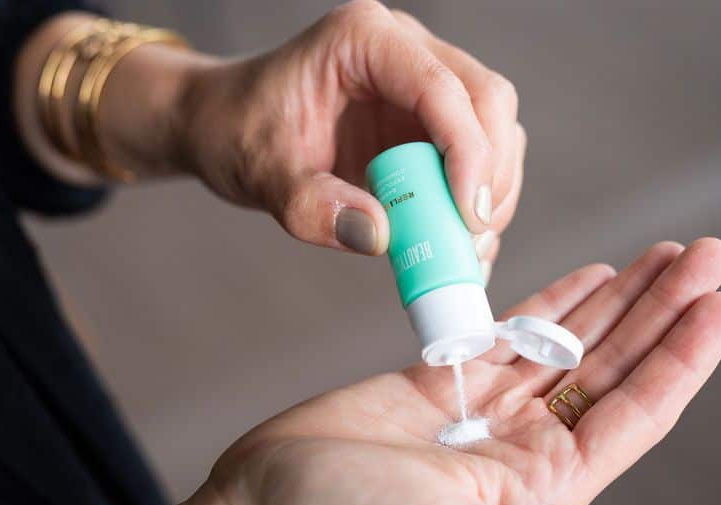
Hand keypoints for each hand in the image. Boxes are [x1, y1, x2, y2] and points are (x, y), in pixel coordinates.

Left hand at [174, 0, 521, 271]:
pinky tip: (459, 240)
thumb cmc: (239, 132)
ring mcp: (422, 83)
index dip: (468, 153)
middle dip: (491, 175)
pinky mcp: (429, 119)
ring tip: (466, 248)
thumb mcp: (262, 172)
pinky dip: (478, 199)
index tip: (467, 218)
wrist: (225, 126)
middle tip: (472, 240)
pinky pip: (478, 154)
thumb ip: (311, 206)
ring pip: (495, 127)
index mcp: (362, 40)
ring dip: (493, 190)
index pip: (441, 86)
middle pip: (486, 101)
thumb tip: (377, 236)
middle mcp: (404, 50)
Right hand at [199, 238, 720, 504]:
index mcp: (545, 485)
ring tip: (669, 251)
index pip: (636, 412)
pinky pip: (514, 332)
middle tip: (712, 253)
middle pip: (614, 366)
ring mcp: (489, 410)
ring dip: (621, 298)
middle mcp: (528, 446)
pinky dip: (555, 301)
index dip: (683, 357)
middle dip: (664, 310)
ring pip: (572, 343)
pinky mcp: (446, 380)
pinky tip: (593, 275)